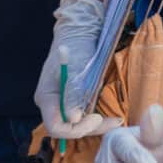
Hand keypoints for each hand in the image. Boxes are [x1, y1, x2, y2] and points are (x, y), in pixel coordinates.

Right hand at [34, 0, 110, 138]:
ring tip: (117, 120)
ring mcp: (64, 105)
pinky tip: (113, 117)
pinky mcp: (76, 103)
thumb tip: (73, 118)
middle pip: (68, 129)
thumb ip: (72, 94)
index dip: (74, 129)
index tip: (95, 118)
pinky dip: (99, 120)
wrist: (81, 34)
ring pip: (79, 126)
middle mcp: (53, 105)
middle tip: (113, 120)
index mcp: (46, 97)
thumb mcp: (74, 70)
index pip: (54, 126)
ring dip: (98, 126)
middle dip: (90, 128)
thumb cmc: (75, 48)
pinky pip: (85, 119)